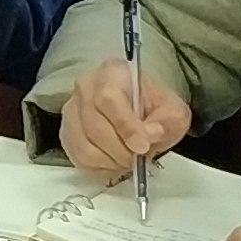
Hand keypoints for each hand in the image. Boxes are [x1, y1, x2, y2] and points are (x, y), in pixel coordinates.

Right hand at [58, 54, 192, 178]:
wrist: (139, 110)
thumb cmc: (151, 107)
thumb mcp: (172, 109)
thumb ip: (167, 120)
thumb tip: (149, 135)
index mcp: (112, 73)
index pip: (109, 99)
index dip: (126, 127)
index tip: (142, 146)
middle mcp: (86, 88)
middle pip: (95, 126)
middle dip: (122, 150)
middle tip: (139, 157)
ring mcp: (72, 112)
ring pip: (85, 146)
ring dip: (111, 161)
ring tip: (128, 160)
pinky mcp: (67, 134)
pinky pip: (79, 159)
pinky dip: (100, 168)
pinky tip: (115, 162)